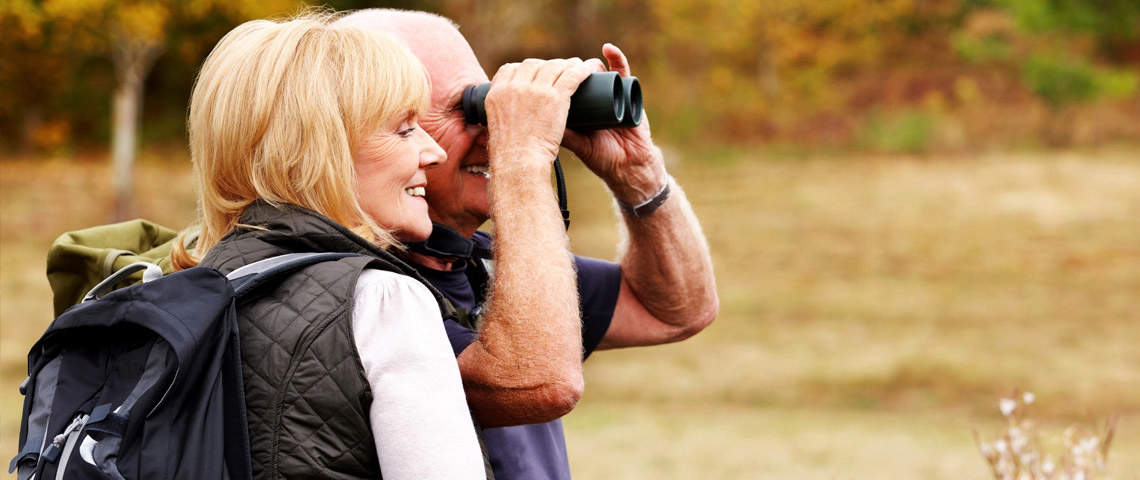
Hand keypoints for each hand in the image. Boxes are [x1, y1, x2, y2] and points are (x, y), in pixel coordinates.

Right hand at [484, 57, 602, 174]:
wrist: (519, 161)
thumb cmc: (510, 154)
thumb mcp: (496, 127)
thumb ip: (502, 116)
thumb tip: (510, 117)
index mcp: (497, 92)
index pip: (510, 69)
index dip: (525, 69)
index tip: (535, 74)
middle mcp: (514, 86)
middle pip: (533, 65)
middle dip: (547, 65)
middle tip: (559, 70)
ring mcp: (535, 90)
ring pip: (554, 67)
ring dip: (567, 64)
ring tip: (577, 67)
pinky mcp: (555, 97)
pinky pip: (572, 75)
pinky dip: (582, 70)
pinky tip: (588, 69)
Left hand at [562, 44, 666, 204]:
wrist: (630, 166)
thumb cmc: (604, 159)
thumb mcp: (580, 146)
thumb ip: (565, 135)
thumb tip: (539, 124)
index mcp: (582, 110)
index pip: (566, 89)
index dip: (558, 80)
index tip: (547, 73)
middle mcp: (596, 99)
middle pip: (581, 79)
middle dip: (572, 70)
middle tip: (563, 68)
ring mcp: (612, 94)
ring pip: (599, 72)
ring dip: (590, 64)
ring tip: (582, 65)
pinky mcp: (628, 91)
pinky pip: (623, 71)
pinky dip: (617, 58)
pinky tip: (608, 49)